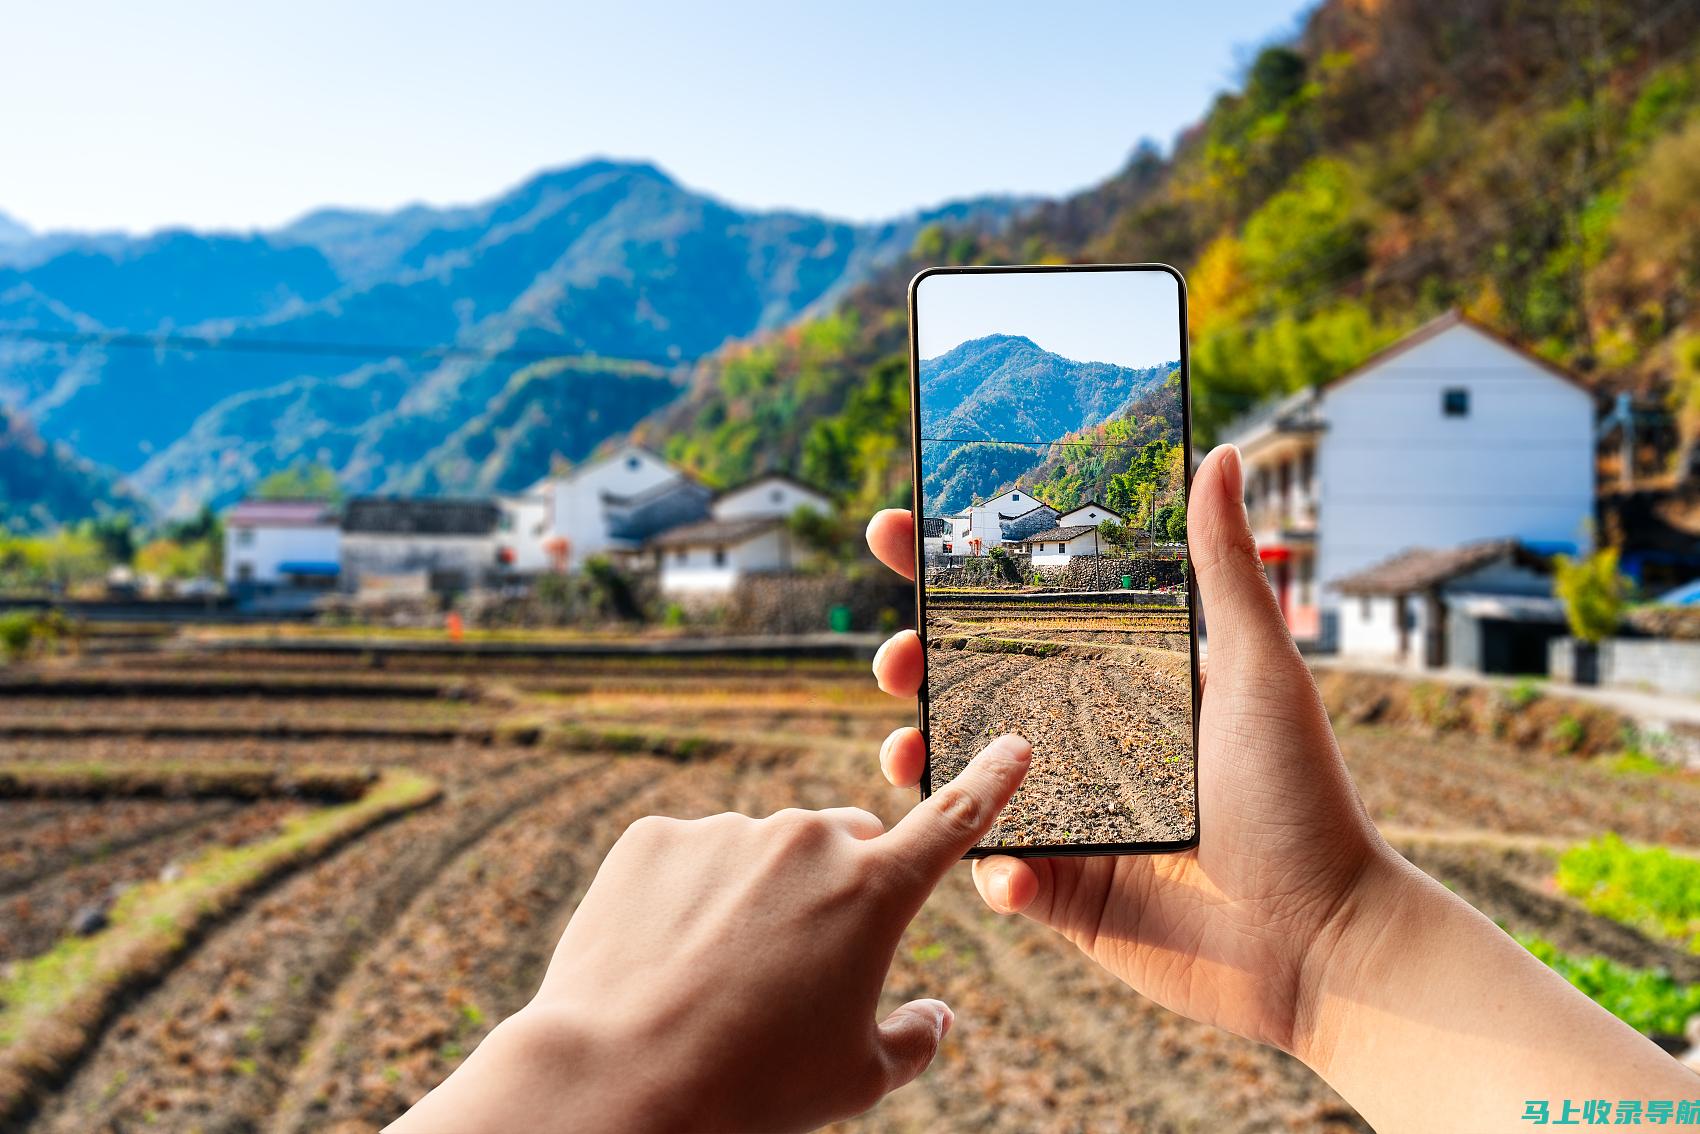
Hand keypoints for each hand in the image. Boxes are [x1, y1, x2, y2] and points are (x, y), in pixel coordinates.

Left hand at [389, 734, 1033, 1133]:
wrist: (619, 1077)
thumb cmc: (754, 1086)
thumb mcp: (857, 1079)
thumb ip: (915, 1039)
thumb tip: (937, 1018)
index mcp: (875, 889)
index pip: (954, 819)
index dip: (990, 782)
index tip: (1013, 746)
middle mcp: (806, 841)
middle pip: (846, 843)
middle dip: (841, 884)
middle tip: (805, 960)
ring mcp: (725, 832)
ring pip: (762, 853)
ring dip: (758, 895)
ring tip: (720, 976)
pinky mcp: (655, 838)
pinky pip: (689, 858)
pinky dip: (689, 897)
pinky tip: (667, 956)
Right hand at [865, 444, 1394, 1058]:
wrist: (1320, 940)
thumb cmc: (1301, 797)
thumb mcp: (1259, 669)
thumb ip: (1224, 565)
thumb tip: (1219, 453)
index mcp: (1113, 683)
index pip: (1015, 616)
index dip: (945, 575)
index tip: (895, 532)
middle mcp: (1078, 745)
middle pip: (962, 691)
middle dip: (909, 666)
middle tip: (893, 659)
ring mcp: (1063, 821)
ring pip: (957, 782)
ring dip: (918, 763)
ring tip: (905, 753)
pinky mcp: (1062, 896)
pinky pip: (996, 877)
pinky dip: (991, 871)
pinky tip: (1014, 870)